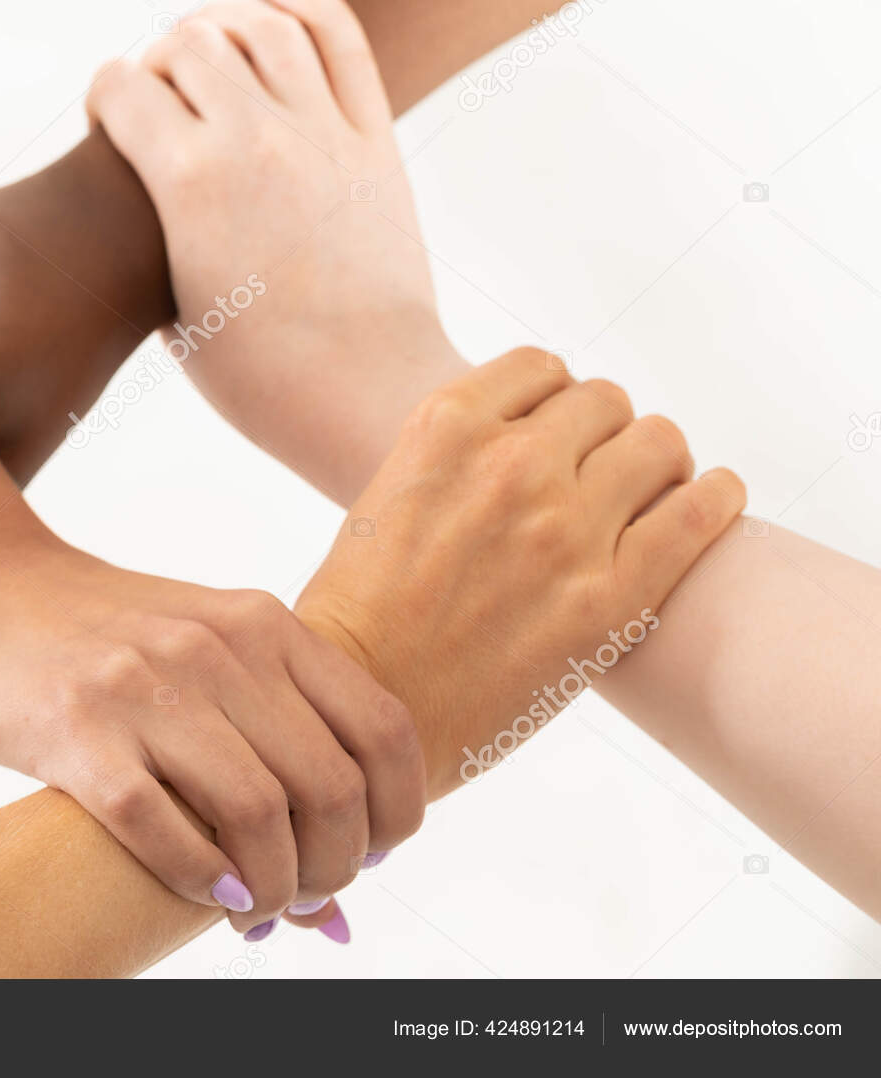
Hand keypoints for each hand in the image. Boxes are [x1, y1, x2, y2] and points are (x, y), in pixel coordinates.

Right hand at [0, 519, 425, 933]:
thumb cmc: (104, 638)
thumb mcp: (205, 642)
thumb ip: (274, 724)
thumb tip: (342, 864)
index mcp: (262, 623)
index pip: (383, 729)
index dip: (398, 813)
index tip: (374, 853)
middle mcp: (214, 648)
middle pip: (327, 788)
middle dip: (333, 868)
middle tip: (308, 898)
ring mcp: (142, 686)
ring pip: (255, 815)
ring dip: (271, 888)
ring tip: (257, 909)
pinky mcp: (73, 730)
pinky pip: (158, 828)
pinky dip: (197, 879)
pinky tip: (207, 895)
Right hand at [85, 0, 463, 493]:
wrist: (365, 395)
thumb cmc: (259, 379)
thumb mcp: (172, 310)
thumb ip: (153, 235)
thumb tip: (146, 195)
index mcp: (187, 183)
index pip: (120, 86)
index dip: (103, 99)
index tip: (109, 125)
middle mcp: (252, 139)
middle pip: (185, 44)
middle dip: (159, 63)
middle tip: (161, 101)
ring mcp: (319, 132)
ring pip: (260, 27)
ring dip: (222, 26)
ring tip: (210, 50)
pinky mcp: (373, 140)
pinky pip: (341, 39)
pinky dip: (305, 0)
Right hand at [294, 347, 746, 794]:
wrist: (366, 709)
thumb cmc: (362, 615)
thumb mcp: (387, 497)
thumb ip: (455, 460)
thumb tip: (528, 446)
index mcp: (445, 431)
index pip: (539, 368)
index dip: (553, 399)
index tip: (556, 432)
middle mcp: (511, 463)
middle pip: (603, 402)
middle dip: (603, 433)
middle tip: (599, 473)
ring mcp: (566, 527)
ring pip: (657, 442)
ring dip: (656, 461)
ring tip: (650, 491)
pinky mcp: (611, 598)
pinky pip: (699, 513)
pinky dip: (715, 496)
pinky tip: (712, 498)